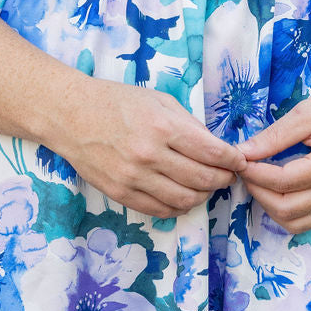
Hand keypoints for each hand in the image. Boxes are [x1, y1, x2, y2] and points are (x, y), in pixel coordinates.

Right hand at [54, 80, 247, 219]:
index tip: (240, 161)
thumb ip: (189, 124)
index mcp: (163, 127)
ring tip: (206, 186)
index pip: (213, 153)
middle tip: (228, 175)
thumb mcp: (158, 100)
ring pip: (184, 200)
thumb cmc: (116, 101)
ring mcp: (134, 178)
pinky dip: (179, 207)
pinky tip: (183, 197)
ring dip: (203, 196)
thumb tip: (215, 146)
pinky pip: (160, 210)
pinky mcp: (120, 193)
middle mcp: (150, 155)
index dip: (233, 160)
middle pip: (203, 180)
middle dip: (223, 179)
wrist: (70, 115)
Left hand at [238, 79, 310, 235]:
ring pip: (296, 222)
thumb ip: (274, 136)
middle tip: (245, 170)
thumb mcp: (307, 113)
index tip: (239, 159)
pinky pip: (310, 219)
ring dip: (271, 206)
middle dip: (258, 191)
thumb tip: (243, 152)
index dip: (254, 172)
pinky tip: (278, 189)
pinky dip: (288, 211)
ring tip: (259, 181)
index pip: (282, 181)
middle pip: (286, 208)